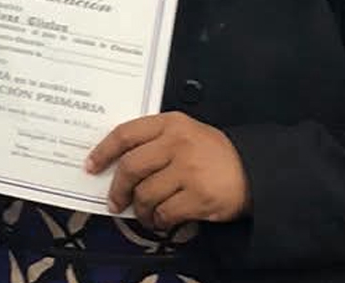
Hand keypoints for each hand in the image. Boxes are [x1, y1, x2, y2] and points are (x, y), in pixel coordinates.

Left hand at [84, 112, 249, 230]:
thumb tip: (117, 162)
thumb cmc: (213, 153)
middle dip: (117, 188)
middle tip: (115, 201)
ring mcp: (188, 170)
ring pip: (145, 194)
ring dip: (140, 209)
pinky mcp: (199, 196)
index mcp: (170, 123)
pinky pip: (164, 212)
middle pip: (130, 167)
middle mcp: (178, 143)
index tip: (91, 165)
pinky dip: (158, 221)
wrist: (253, 170)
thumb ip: (154, 140)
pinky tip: (161, 220)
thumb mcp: (185, 132)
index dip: (103, 151)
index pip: (125, 134)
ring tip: (144, 213)